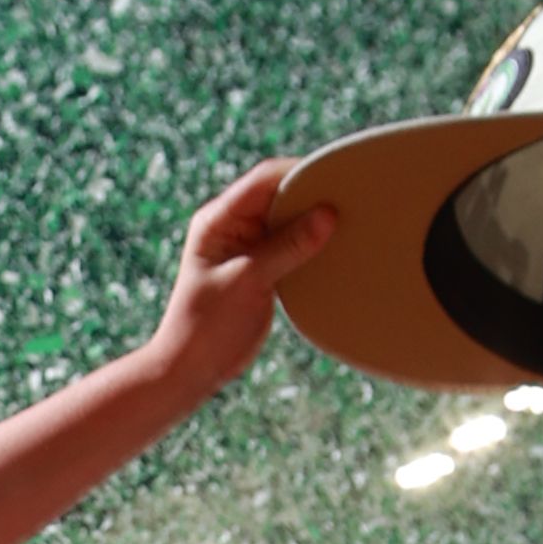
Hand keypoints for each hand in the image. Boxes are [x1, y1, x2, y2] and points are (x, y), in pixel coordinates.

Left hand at [142, 159, 336, 406]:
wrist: (191, 370)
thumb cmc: (206, 327)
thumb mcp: (248, 281)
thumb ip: (287, 247)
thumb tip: (329, 214)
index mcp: (218, 219)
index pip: (263, 180)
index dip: (300, 172)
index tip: (337, 177)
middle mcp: (232, 226)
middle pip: (279, 194)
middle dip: (312, 194)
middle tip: (352, 197)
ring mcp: (247, 246)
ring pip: (288, 219)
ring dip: (314, 219)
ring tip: (351, 218)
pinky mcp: (261, 267)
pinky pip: (291, 244)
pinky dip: (311, 243)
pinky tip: (336, 245)